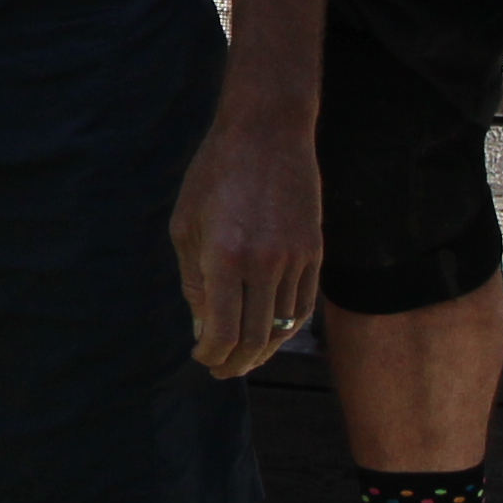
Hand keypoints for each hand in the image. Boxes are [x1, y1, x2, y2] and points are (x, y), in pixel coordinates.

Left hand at [171, 95, 324, 380]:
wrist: (267, 132)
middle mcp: (263, 263)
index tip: (201, 357)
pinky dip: (286, 327)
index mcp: (224, 256)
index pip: (222, 330)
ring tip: (242, 358)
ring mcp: (295, 260)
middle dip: (235, 362)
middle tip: (220, 370)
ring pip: (283, 326)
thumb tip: (201, 327)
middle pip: (255, 337)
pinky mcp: (315, 253)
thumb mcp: (187, 225)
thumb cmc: (215, 174)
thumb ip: (193, 281)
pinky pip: (303, 305)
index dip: (211, 353)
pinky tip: (270, 333)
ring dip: (261, 350)